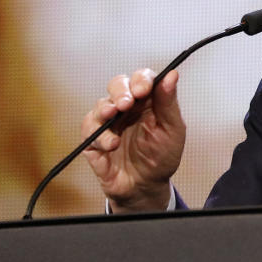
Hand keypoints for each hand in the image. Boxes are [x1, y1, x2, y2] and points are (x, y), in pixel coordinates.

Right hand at [81, 68, 185, 211]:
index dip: (141, 80)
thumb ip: (168, 102)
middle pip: (117, 85)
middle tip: (126, 103)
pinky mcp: (94, 139)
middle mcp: (126, 108)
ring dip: (106, 109)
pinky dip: (101, 136)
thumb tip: (172, 74)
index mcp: (147, 101)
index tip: (143, 89)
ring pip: (101, 105)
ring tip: (114, 115)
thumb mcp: (172, 130)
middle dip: (120, 91)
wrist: (145, 186)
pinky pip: (89, 130)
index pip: (141, 79)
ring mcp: (109, 122)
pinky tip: (112, 144)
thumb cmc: (161, 157)